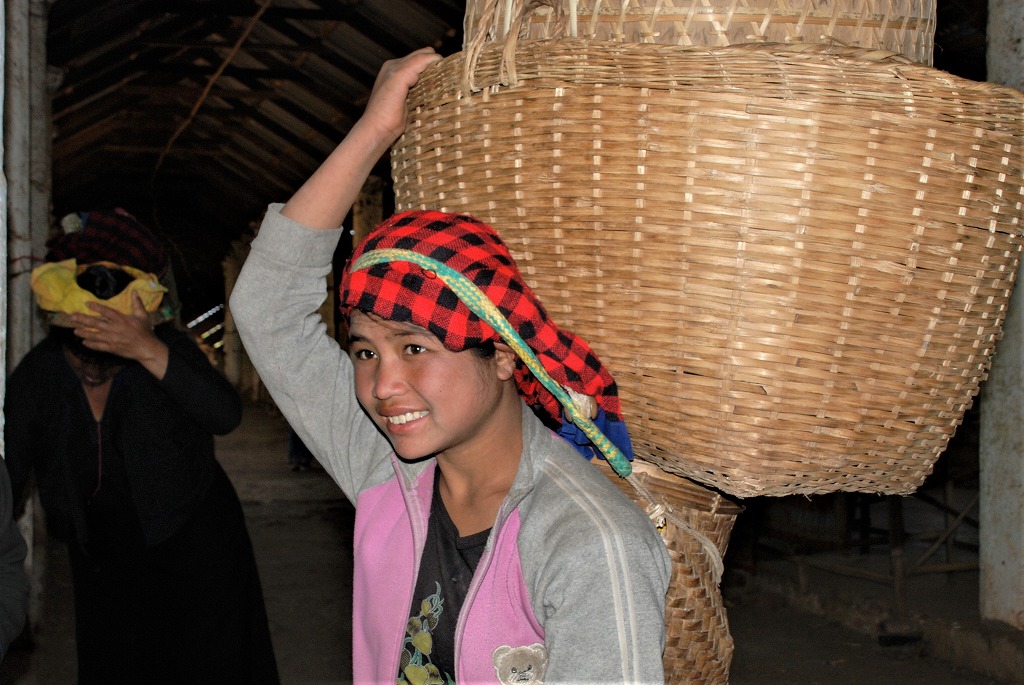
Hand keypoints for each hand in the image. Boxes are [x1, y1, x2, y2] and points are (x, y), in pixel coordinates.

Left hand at [69, 292, 168, 375]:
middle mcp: (115, 329)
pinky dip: (91, 344)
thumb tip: (135, 291)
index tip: (86, 303)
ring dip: (84, 333)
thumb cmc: (145, 331)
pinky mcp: (112, 348)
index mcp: (122, 320)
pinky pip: (99, 346)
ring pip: (95, 335)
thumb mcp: (143, 315)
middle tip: (72, 316)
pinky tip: (84, 342)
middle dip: (83, 319)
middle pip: (96, 323)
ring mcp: (112, 339)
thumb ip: (137, 303)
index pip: (107, 312)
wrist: (147, 348)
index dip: (96, 307)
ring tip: (74, 330)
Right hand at [282, 46, 441, 229]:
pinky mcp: (398, 76)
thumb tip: (434, 95)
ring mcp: (394, 70)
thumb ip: (416, 94)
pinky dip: (432, 63)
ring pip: (421, 57)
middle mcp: (391, 67)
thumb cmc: (389, 123)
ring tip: (454, 67)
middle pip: (420, 56)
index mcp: (392, 72)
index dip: (432, 64)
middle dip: (437, 62)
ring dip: (438, 62)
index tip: (450, 71)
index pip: (416, 61)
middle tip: (455, 68)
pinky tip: (442, 66)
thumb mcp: (407, 105)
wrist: (375, 131)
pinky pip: (420, 62)